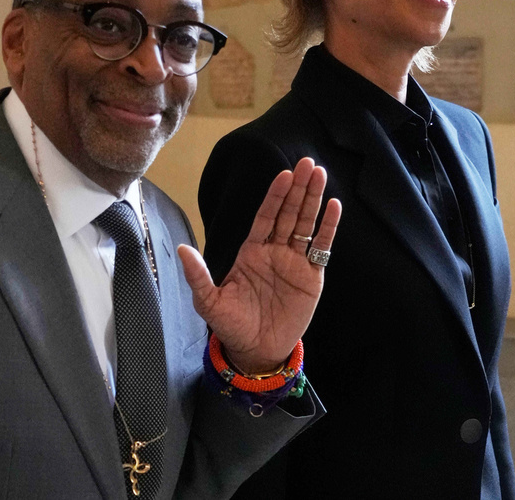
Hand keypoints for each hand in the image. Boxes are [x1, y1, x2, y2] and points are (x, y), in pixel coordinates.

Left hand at [179, 157, 340, 373]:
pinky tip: (333, 207)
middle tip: (307, 163)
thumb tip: (182, 249)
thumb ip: (198, 274)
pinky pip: (321, 248)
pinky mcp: (311, 277)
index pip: (265, 216)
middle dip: (298, 188)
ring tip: (320, 174)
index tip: (283, 175)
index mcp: (251, 252)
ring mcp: (294, 262)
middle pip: (288, 213)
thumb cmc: (231, 325)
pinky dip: (327, 228)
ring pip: (305, 224)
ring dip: (313, 200)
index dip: (275, 196)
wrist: (256, 351)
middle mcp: (274, 252)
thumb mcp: (209, 301)